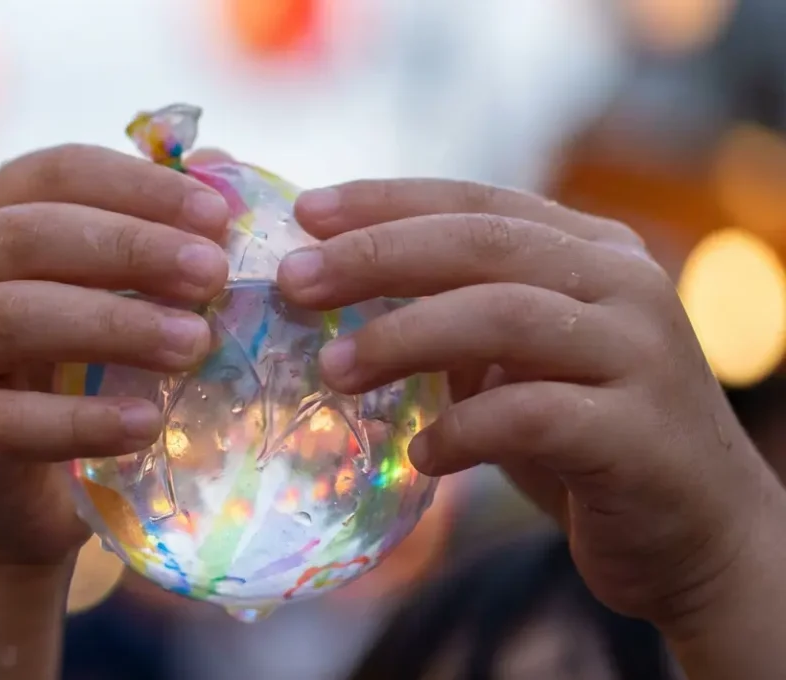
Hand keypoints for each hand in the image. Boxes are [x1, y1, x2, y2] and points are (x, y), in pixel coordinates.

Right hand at [0, 144, 229, 565]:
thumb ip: (149, 236)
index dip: (138, 187)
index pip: (54, 173)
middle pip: (27, 236)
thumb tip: (222, 170)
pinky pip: (11, 420)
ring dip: (115, 326)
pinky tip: (147, 423)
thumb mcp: (106, 295)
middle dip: (130, 248)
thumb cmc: (69, 377)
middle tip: (213, 275)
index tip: (218, 217)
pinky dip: (85, 421)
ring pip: (12, 317)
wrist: (14, 499)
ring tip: (194, 344)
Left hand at [275, 179, 785, 634]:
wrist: (699, 535)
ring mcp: (640, 353)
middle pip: (481, 243)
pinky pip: (531, 414)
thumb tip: (333, 292)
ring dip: (404, 338)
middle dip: (374, 257)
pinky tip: (419, 455)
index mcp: (591, 250)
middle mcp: (623, 284)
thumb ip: (455, 320)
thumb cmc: (584, 441)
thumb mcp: (517, 364)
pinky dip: (462, 429)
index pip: (475, 201)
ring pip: (504, 315)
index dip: (384, 201)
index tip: (304, 213)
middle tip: (293, 282)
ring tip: (332, 370)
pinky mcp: (640, 433)